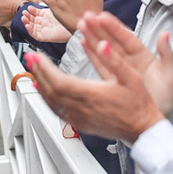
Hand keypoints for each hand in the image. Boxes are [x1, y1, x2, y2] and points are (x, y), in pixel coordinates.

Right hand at [22, 5, 72, 43]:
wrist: (76, 25)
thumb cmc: (70, 14)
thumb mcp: (56, 5)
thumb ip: (49, 0)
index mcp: (47, 15)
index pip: (35, 13)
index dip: (30, 10)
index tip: (28, 6)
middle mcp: (45, 22)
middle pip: (32, 20)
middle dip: (26, 15)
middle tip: (24, 11)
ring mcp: (45, 29)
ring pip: (32, 27)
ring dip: (26, 22)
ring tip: (24, 17)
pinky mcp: (46, 36)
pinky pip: (36, 35)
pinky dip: (30, 31)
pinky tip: (27, 25)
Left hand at [25, 12, 167, 141]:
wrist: (142, 129)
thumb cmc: (139, 104)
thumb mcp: (132, 77)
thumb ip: (115, 59)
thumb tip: (104, 44)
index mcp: (92, 95)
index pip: (59, 81)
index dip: (45, 68)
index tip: (36, 55)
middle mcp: (82, 109)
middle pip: (51, 90)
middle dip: (38, 72)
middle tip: (29, 58)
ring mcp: (79, 119)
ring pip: (51, 102)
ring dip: (40, 85)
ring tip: (33, 70)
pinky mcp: (80, 124)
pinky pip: (57, 111)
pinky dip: (47, 99)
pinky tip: (44, 90)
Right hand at [80, 12, 172, 117]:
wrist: (155, 125)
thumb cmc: (166, 102)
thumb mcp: (170, 77)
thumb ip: (167, 55)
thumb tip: (165, 35)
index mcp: (144, 57)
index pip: (126, 38)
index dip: (114, 27)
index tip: (102, 16)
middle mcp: (130, 62)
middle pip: (112, 41)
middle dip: (99, 28)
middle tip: (86, 17)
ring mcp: (120, 71)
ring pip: (104, 51)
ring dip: (92, 38)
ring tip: (80, 26)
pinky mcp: (113, 82)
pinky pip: (101, 65)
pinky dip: (92, 55)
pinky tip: (84, 44)